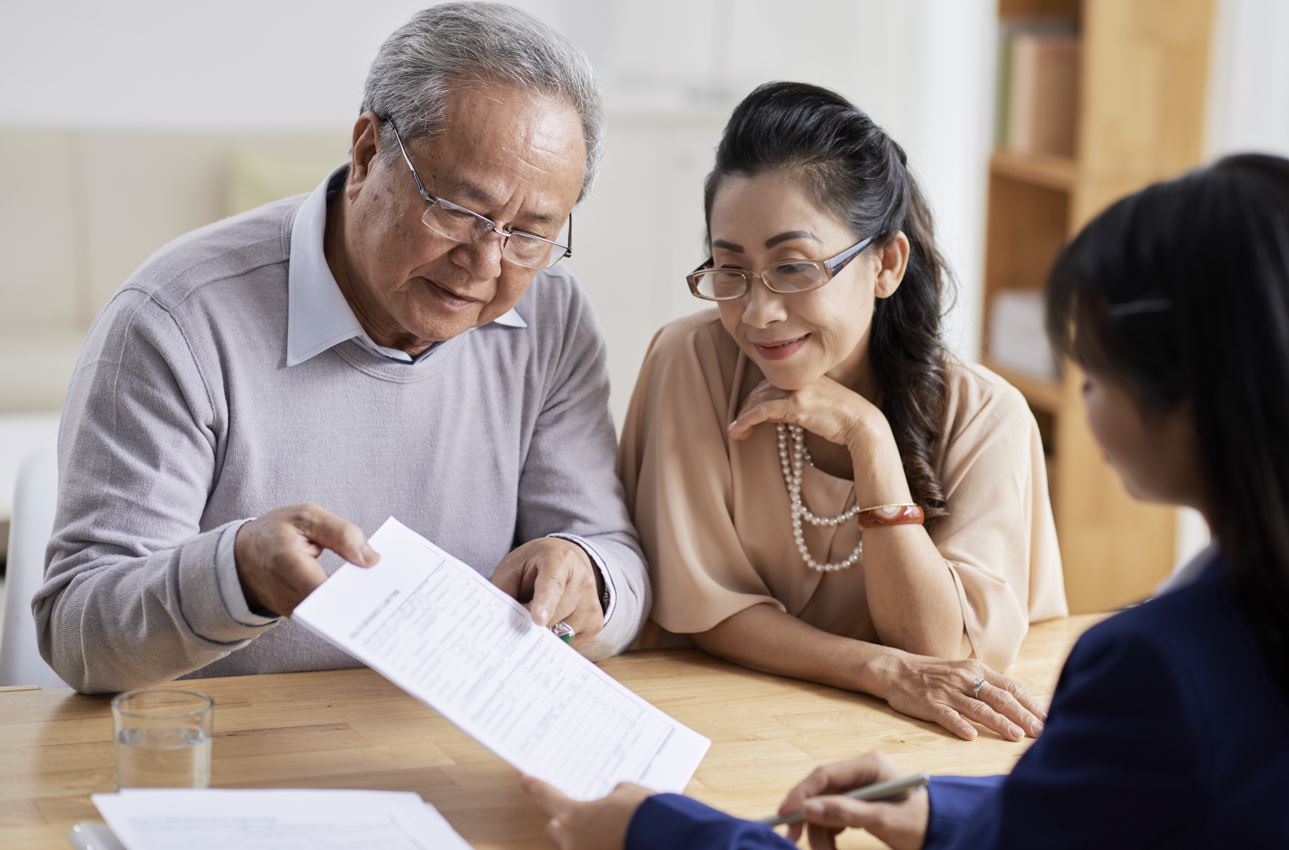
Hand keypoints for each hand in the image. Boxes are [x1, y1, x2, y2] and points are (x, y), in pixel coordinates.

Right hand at [234, 504, 378, 616]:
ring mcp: (290, 609)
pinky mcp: (296, 616)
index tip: (380, 585)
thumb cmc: (277, 532)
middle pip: (332, 606)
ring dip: (357, 603)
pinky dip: (345, 604)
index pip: (322, 587)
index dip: (351, 590)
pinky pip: (326, 614)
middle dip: (362, 598)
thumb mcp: (307, 517)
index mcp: (285, 561)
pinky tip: (367, 595)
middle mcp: (285, 593)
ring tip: (385, 593)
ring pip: (331, 614)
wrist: (242, 556)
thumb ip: (341, 533)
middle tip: (392, 591)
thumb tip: (372, 560)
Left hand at [491, 537, 603, 646]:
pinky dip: (556, 638)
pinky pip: (570, 643)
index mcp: (558, 560)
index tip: (538, 620)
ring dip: (544, 632)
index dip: (545, 602)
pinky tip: (552, 622)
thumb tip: (501, 626)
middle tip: (518, 619)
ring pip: (561, 634)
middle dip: (531, 625)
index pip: (552, 583)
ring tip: (539, 614)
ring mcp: (591, 603)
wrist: (566, 562)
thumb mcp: (512, 569)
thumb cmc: (533, 567)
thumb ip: (504, 592)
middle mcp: (582, 580)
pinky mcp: (595, 623)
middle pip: (554, 616)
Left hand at [521, 775, 652, 849]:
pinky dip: (603, 845)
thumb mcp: (627, 794)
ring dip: (586, 840)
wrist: (668, 841)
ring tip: (612, 832)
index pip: (547, 796)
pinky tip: (621, 840)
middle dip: (566, 823)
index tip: (525, 779)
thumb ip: (611, 796)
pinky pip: (595, 849)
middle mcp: (573, 843)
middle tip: (586, 816)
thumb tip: (613, 800)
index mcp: (574, 816)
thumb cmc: (646, 815)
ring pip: (575, 847)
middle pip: (555, 829)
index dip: (536, 787)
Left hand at [727, 377, 883, 451]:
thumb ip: (793, 405)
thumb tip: (770, 415)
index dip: (756, 398)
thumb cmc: (843, 420)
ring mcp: (798, 390)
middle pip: (761, 389)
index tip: (748, 414)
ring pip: (759, 399)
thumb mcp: (816, 407)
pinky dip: (747, 420)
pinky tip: (739, 430)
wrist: (863, 424)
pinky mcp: (796, 405)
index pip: (770, 382)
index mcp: (805, 375)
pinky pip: (762, 410)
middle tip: (737, 426)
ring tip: (735, 432)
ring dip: (743, 416)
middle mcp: (799, 378)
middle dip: (746, 407)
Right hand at [778, 752, 927, 849]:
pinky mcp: (858, 802)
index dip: (801, 794)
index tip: (785, 814)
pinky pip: (833, 815)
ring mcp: (858, 787)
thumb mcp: (883, 819)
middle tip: (793, 839)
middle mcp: (860, 772)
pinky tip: (832, 847)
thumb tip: (807, 809)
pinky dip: (829, 833)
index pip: (824, 775)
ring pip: (824, 807)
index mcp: (868, 765)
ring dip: (819, 831)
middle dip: (808, 817)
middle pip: (820, 791)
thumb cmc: (919, 822)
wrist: (941, 832)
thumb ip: (846, 812)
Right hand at [878, 650, 1045, 740]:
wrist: (897, 669)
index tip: (1048, 718)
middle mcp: (965, 679)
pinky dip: (959, 725)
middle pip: (999, 698)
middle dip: (1023, 716)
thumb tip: (1019, 704)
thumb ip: (988, 685)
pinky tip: (971, 736)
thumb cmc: (934, 674)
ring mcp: (947, 692)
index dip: (1030, 703)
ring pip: (978, 708)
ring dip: (999, 722)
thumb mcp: (964, 673)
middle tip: (1041, 732)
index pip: (1011, 687)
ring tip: (1016, 736)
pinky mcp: (929, 704)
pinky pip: (946, 715)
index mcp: (977, 670)